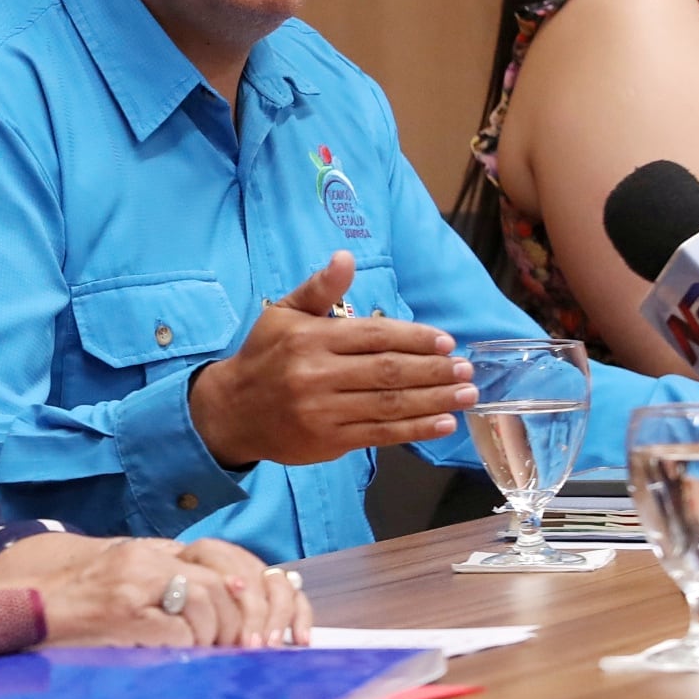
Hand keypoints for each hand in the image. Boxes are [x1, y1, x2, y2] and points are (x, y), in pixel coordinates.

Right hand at [32, 537, 311, 648]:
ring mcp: (137, 584)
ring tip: (210, 655)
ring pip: (208, 606)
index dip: (255, 588)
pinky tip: (181, 659)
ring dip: (218, 638)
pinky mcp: (126, 614)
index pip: (225, 557)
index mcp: (153, 550)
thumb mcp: (125, 577)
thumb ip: (170, 581)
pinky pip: (181, 634)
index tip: (267, 620)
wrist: (27, 609)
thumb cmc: (78, 603)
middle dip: (244, 622)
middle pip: (224, 584)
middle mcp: (148, 559)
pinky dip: (190, 651)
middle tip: (249, 649)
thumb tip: (232, 602)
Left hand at [176, 538, 313, 647]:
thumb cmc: (174, 598)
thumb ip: (185, 602)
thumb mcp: (172, 593)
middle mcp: (238, 557)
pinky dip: (301, 618)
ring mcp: (261, 571)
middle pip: (255, 579)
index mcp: (207, 552)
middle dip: (255, 615)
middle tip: (252, 646)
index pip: (225, 563)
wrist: (183, 592)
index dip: (233, 593)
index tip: (231, 618)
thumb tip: (202, 624)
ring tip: (271, 646)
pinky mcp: (280, 589)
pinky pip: (298, 599)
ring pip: (280, 587)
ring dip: (278, 618)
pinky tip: (300, 641)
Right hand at [186, 253, 473, 468]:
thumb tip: (346, 257)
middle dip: (433, 370)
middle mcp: (318, 375)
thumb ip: (319, 288)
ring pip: (389, 405)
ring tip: (467, 395)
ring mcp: (324, 411)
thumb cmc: (265, 357)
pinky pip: (380, 434)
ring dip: (435, 400)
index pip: (374, 336)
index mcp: (311, 339)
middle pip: (388, 372)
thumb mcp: (283, 314)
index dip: (415, 338)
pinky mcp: (329, 441)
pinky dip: (416, 430)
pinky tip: (443, 423)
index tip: (446, 341)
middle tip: (466, 369)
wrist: (231, 411)